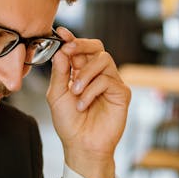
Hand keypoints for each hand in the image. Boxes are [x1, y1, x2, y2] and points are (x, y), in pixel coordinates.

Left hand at [46, 29, 130, 177]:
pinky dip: (92, 90)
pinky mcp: (121, 93)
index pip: (79, 49)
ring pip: (103, 60)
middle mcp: (97, 75)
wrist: (81, 145)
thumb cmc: (69, 122)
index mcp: (80, 72)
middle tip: (69, 51)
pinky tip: (83, 104)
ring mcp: (111, 83)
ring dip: (84, 74)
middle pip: (97, 47)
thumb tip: (62, 49)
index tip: (61, 32)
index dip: (71, 39)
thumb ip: (60, 72)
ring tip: (75, 92)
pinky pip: (108, 79)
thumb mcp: (57, 94)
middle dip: (82, 45)